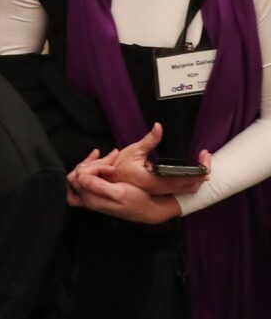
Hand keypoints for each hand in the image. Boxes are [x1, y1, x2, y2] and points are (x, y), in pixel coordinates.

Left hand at [71, 168, 181, 224]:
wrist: (147, 209)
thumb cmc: (136, 202)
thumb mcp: (120, 193)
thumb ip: (99, 186)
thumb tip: (81, 178)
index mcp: (92, 199)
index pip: (80, 176)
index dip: (93, 167)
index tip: (111, 168)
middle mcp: (88, 198)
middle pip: (78, 173)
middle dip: (93, 163)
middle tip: (111, 161)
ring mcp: (92, 194)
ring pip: (83, 172)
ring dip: (96, 162)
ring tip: (112, 156)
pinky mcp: (97, 191)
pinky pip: (88, 175)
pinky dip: (95, 165)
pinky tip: (103, 157)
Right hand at [88, 122, 209, 197]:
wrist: (111, 180)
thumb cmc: (120, 167)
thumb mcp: (134, 150)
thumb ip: (149, 140)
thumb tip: (158, 128)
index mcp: (156, 180)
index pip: (185, 177)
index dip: (199, 169)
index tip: (205, 159)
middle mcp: (160, 188)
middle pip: (190, 185)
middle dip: (202, 172)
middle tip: (207, 159)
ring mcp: (161, 191)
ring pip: (187, 190)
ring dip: (197, 179)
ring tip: (202, 167)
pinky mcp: (160, 190)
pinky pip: (180, 190)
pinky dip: (190, 183)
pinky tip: (191, 175)